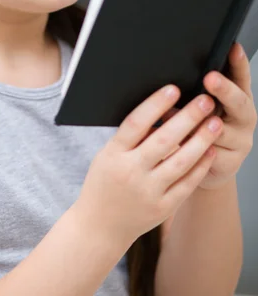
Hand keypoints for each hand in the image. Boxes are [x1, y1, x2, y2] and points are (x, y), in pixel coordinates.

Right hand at [74, 82, 226, 246]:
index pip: (136, 124)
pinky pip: (187, 184)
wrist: (100, 226)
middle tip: (205, 101)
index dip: (155, 105)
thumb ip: (130, 138)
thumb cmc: (104, 182)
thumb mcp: (107, 155)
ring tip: (215, 123)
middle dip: (187, 118)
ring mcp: (148, 192)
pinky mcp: (162, 208)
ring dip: (201, 140)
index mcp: (114, 154)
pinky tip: (211, 150)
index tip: (173, 89)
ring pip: (180, 162)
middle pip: (163, 140)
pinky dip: (200, 166)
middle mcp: (131, 172)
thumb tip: (159, 110)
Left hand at [159, 42, 256, 190]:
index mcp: (239, 98)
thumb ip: (197, 90)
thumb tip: (176, 68)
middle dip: (224, 89)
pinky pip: (209, 152)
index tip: (233, 47)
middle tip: (210, 78)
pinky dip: (192, 145)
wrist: (205, 167)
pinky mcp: (230, 162)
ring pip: (220, 130)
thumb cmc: (200, 127)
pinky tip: (179, 141)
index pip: (241, 76)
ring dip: (198, 121)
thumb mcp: (201, 105)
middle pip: (239, 102)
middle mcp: (244, 117)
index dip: (238, 62)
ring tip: (176, 112)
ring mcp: (240, 140)